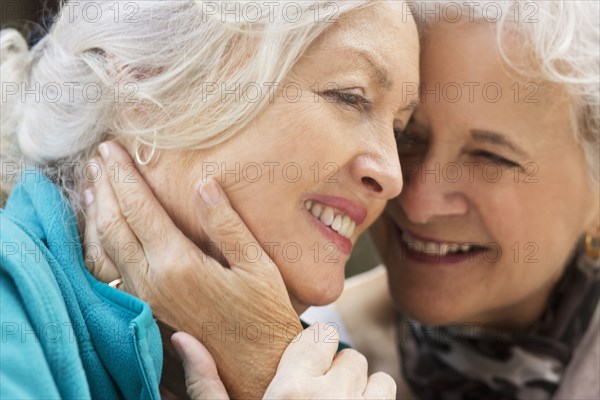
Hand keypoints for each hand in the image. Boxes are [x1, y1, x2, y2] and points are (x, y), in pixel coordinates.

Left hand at [83, 141, 301, 397]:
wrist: (255, 368)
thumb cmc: (263, 316)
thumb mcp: (257, 266)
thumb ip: (226, 224)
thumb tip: (204, 184)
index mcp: (178, 264)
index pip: (139, 208)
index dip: (123, 175)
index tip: (112, 147)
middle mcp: (151, 281)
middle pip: (113, 223)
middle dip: (104, 185)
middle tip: (98, 157)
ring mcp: (144, 299)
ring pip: (104, 247)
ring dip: (97, 211)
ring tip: (93, 183)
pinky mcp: (145, 310)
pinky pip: (109, 268)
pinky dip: (99, 240)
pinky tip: (103, 228)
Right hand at [172, 325, 396, 399]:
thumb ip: (205, 385)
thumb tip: (183, 338)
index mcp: (291, 394)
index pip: (322, 336)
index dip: (314, 349)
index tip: (303, 366)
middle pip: (353, 357)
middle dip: (338, 372)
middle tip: (317, 396)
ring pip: (380, 380)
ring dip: (364, 391)